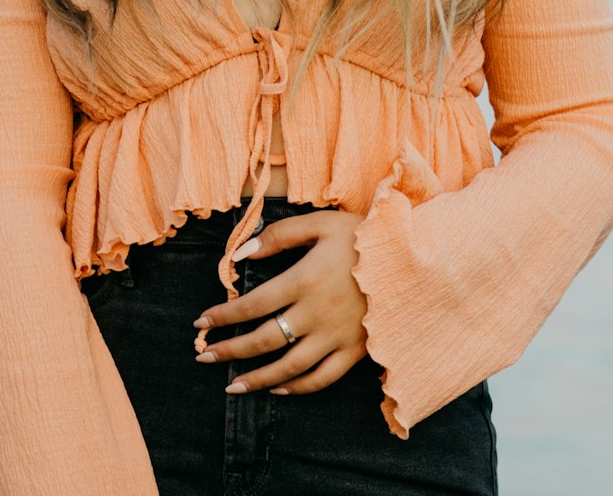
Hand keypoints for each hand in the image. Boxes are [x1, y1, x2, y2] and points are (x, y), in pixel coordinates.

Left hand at [192, 209, 369, 394]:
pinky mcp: (355, 351)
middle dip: (229, 350)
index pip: (253, 304)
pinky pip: (322, 378)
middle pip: (264, 340)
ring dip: (256, 379)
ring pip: (289, 367)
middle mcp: (317, 314)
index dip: (223, 316)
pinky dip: (298, 388)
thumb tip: (242, 253)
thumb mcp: (321, 223)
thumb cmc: (362, 236)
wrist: (412, 259)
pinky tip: (278, 389)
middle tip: (203, 356)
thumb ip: (280, 236)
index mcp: (305, 280)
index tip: (200, 323)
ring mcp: (337, 337)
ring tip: (231, 385)